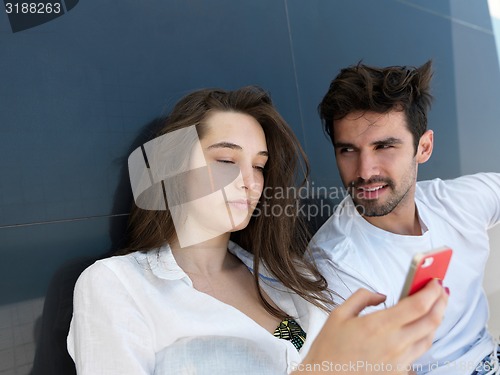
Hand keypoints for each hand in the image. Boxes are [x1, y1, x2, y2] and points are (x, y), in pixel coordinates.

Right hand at [294, 279, 447, 373]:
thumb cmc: (329, 348)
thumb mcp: (339, 313)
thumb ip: (362, 297)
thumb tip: (381, 295)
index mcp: (379, 325)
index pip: (418, 305)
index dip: (431, 290)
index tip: (434, 281)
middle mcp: (394, 344)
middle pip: (431, 321)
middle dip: (441, 302)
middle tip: (440, 290)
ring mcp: (399, 360)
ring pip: (429, 338)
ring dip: (436, 320)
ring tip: (434, 306)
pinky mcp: (398, 371)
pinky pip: (419, 352)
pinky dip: (425, 337)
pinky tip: (420, 329)